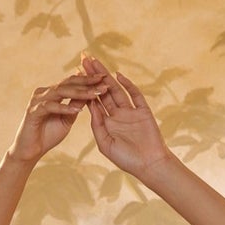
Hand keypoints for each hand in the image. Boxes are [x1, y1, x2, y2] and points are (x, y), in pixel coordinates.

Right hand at [8, 69, 104, 166]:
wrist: (30, 151)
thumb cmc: (48, 135)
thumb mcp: (67, 119)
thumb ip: (75, 106)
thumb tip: (90, 94)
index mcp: (52, 92)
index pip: (72, 82)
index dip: (88, 79)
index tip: (105, 78)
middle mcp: (44, 92)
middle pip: (68, 83)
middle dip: (87, 81)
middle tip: (103, 79)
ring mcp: (38, 100)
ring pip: (61, 92)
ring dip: (80, 92)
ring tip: (95, 93)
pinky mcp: (33, 111)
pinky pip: (51, 106)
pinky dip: (64, 108)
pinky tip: (77, 109)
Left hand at [84, 65, 170, 181]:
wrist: (149, 166)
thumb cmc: (127, 159)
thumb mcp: (106, 144)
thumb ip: (97, 126)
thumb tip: (90, 106)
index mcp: (107, 123)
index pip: (94, 101)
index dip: (84, 88)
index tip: (74, 74)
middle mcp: (118, 114)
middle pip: (103, 91)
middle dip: (93, 75)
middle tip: (83, 58)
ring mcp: (131, 111)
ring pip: (116, 89)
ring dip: (106, 75)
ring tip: (95, 62)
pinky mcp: (144, 111)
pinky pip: (135, 95)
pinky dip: (127, 85)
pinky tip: (118, 75)